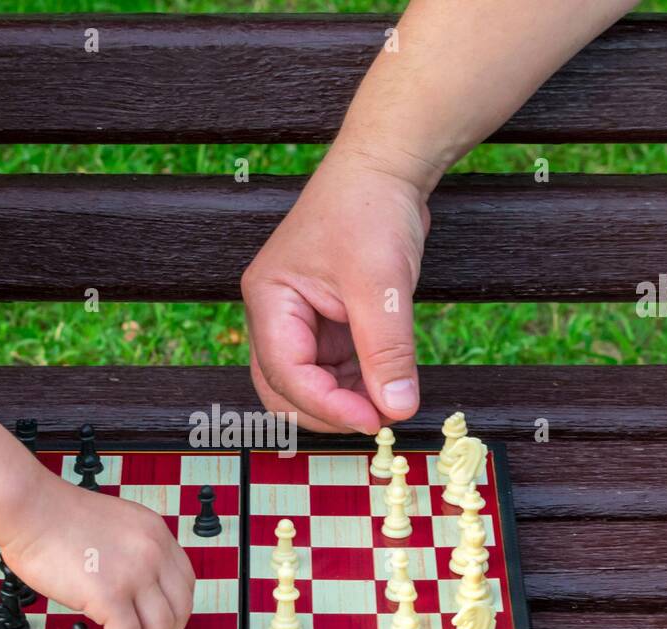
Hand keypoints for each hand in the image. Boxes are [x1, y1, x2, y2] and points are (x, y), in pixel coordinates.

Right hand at [0, 476, 195, 628]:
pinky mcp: (110, 596)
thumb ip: (132, 551)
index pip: (185, 582)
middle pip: (180, 608)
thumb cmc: (55, 516)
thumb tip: (133, 591)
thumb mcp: (114, 524)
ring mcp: (135, 574)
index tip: (159, 622)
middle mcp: (154, 552)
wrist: (29, 508)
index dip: (175, 609)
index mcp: (156, 532)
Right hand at [242, 145, 430, 433]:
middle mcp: (276, 315)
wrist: (386, 168)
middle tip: (375, 422)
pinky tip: (386, 387)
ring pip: (310, 385)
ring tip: (388, 405)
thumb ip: (387, 351)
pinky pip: (334, 370)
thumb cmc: (371, 209)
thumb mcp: (381, 285)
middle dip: (326, 412)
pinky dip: (357, 386)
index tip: (372, 421)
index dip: (327, 406)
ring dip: (345, 402)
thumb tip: (397, 408)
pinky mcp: (326, 324)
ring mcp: (300, 322)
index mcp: (270, 300)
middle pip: (284, 389)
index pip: (286, 373)